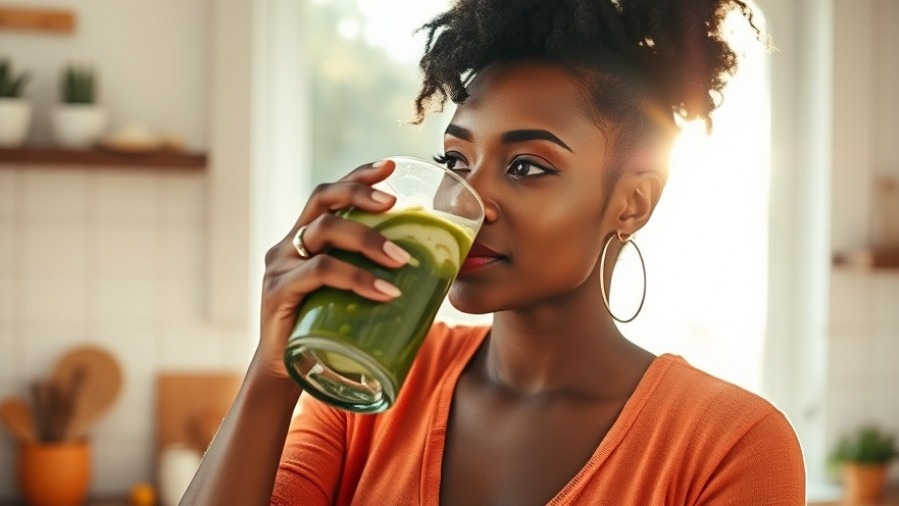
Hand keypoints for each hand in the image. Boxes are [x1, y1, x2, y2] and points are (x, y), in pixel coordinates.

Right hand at [252, 159, 410, 385]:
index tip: (389, 165)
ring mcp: (280, 266)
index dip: (357, 176)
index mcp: (304, 239)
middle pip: (322, 201)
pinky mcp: (278, 293)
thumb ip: (374, 278)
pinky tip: (385, 291)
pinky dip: (356, 278)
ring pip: (324, 233)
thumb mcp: (349, 296)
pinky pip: (320, 273)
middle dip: (361, 195)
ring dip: (368, 240)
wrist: (289, 374)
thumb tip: (436, 273)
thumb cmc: (327, 332)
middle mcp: (288, 245)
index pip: (328, 194)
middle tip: (396, 203)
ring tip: (402, 259)